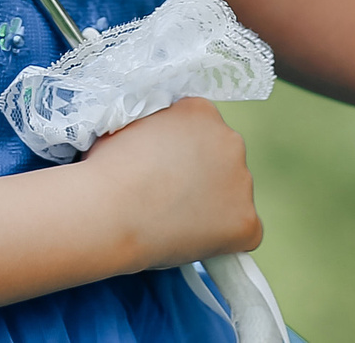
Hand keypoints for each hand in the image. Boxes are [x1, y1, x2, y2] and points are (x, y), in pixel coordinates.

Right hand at [82, 97, 261, 268]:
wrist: (108, 211)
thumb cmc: (107, 170)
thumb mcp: (130, 126)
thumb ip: (157, 129)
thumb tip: (159, 142)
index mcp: (201, 112)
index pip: (201, 132)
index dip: (181, 155)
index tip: (163, 171)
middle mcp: (230, 140)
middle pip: (222, 160)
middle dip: (201, 177)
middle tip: (168, 198)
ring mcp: (243, 183)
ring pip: (232, 197)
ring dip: (212, 207)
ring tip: (171, 222)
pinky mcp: (247, 224)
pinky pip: (242, 234)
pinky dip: (223, 241)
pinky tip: (193, 243)